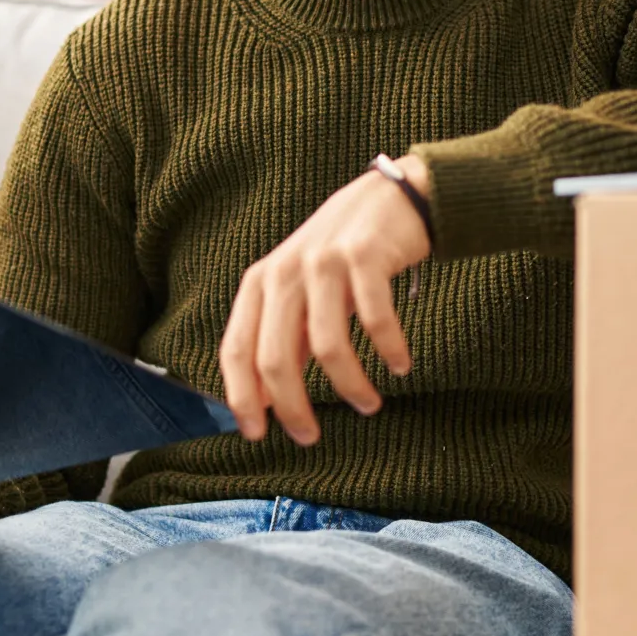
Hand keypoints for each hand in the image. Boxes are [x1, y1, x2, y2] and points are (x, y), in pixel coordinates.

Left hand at [220, 155, 431, 445]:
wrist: (390, 198)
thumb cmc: (341, 257)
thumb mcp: (300, 292)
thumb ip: (282, 338)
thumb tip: (263, 402)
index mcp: (260, 283)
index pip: (236, 349)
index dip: (242, 397)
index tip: (257, 434)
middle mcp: (285, 271)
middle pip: (276, 358)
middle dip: (293, 407)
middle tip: (310, 437)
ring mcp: (323, 262)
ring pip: (328, 347)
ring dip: (350, 386)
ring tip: (368, 406)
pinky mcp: (364, 255)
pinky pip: (376, 319)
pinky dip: (390, 350)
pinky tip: (400, 366)